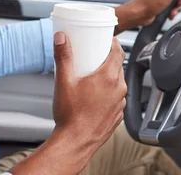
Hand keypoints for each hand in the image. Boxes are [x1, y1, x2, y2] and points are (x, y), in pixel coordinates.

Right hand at [9, 33, 126, 174]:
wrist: (75, 142)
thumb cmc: (70, 115)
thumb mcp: (63, 80)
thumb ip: (63, 56)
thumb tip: (61, 38)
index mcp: (108, 77)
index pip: (118, 51)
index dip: (112, 43)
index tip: (105, 39)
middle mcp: (118, 89)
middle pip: (118, 66)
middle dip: (107, 58)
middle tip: (94, 56)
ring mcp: (119, 103)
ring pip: (117, 82)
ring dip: (108, 76)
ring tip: (92, 76)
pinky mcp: (117, 115)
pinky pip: (115, 97)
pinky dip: (108, 92)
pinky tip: (95, 95)